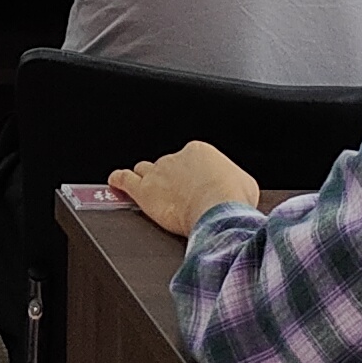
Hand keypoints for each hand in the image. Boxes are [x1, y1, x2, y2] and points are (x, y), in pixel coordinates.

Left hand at [112, 142, 259, 233]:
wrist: (218, 211)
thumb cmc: (233, 199)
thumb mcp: (246, 185)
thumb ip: (233, 182)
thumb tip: (236, 190)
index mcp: (199, 152)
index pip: (189, 160)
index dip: (191, 176)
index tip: (196, 188)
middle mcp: (175, 158)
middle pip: (166, 167)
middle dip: (171, 180)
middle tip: (179, 197)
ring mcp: (157, 173)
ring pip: (145, 170)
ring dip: (146, 179)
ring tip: (149, 189)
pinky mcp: (143, 190)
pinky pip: (124, 179)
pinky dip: (118, 180)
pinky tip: (115, 182)